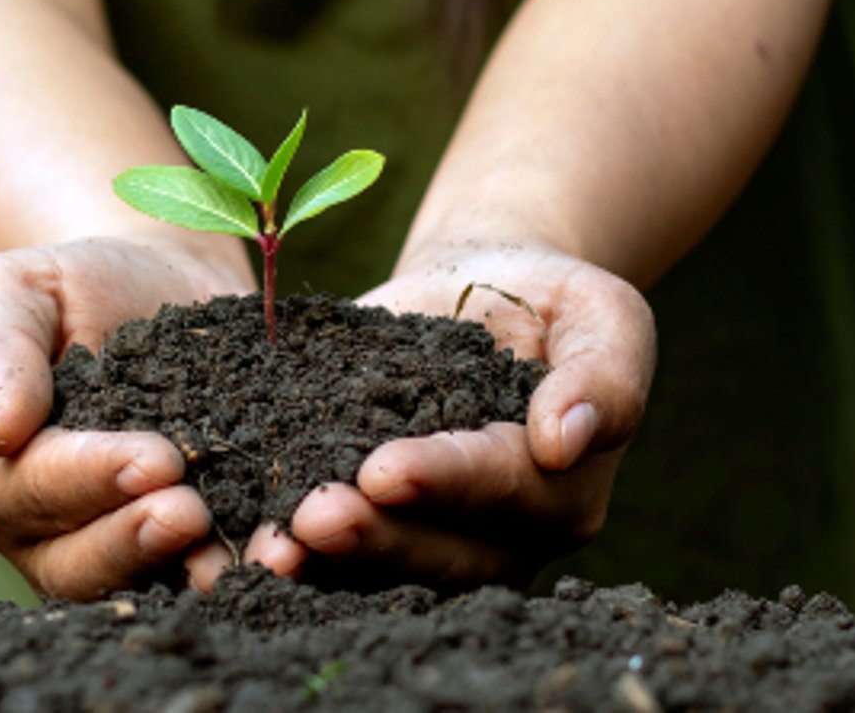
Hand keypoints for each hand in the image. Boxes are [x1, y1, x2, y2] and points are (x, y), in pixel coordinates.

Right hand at [0, 234, 251, 599]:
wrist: (153, 286)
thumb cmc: (66, 287)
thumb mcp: (9, 291)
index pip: (33, 491)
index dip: (90, 479)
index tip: (152, 458)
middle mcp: (49, 537)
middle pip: (83, 561)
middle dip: (138, 539)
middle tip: (193, 512)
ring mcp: (121, 551)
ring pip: (150, 582)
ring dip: (201, 571)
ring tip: (254, 549)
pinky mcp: (191, 548)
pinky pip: (213, 568)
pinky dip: (253, 561)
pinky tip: (294, 546)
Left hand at [244, 243, 656, 588]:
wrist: (484, 287)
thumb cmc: (552, 298)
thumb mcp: (602, 315)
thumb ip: (604, 377)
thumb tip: (564, 440)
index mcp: (563, 492)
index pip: (503, 490)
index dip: (445, 480)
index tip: (385, 468)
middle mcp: (502, 536)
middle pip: (443, 551)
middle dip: (376, 535)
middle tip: (313, 517)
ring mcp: (437, 540)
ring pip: (387, 568)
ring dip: (328, 562)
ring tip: (275, 545)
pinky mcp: (380, 525)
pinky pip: (341, 554)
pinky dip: (298, 552)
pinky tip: (250, 542)